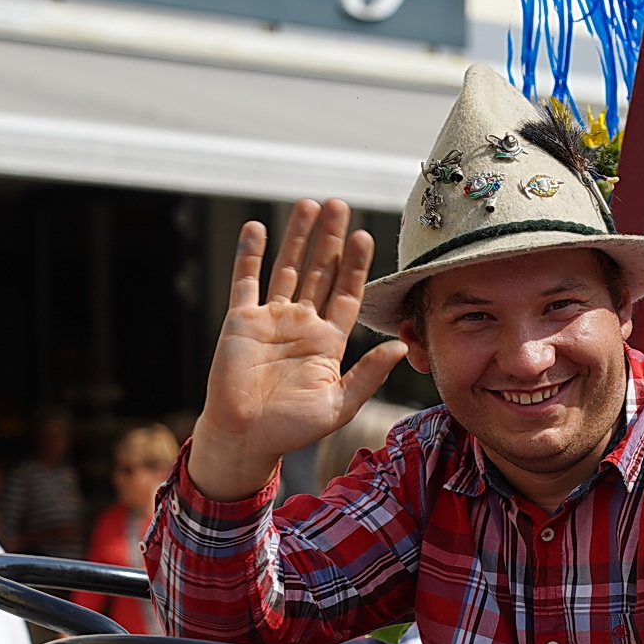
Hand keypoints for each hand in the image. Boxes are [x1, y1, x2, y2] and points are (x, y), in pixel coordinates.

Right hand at [188, 200, 408, 501]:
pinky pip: (246, 280)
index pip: (347, 294)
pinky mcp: (241, 320)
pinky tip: (257, 227)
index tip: (366, 237)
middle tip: (340, 206)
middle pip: (320, 272)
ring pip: (287, 267)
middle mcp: (302, 324)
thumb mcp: (340, 404)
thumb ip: (369, 374)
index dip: (357, 266)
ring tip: (309, 205)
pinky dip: (250, 253)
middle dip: (331, 240)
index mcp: (328, 342)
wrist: (246, 438)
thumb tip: (401, 347)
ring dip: (297, 237)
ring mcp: (271, 319)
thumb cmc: (293, 429)